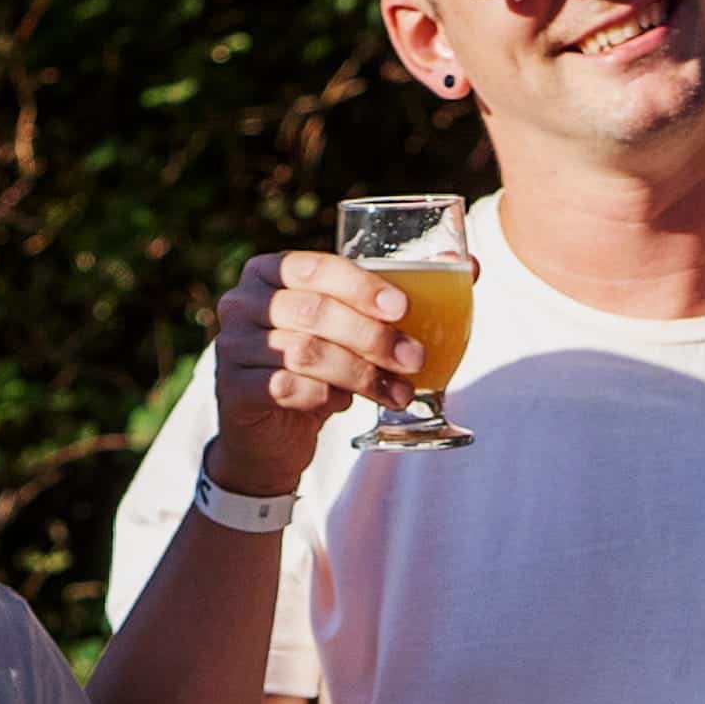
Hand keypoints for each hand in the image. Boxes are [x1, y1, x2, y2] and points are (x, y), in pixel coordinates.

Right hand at [208, 244, 425, 488]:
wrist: (268, 437)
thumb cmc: (317, 370)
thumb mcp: (352, 330)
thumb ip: (396, 298)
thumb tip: (472, 267)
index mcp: (271, 271)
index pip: (317, 266)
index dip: (363, 286)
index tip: (405, 309)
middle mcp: (244, 302)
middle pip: (315, 311)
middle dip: (373, 337)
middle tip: (415, 358)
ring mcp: (232, 345)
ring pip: (308, 352)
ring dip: (362, 373)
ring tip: (399, 392)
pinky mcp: (234, 389)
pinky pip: (291, 388)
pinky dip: (329, 397)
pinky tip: (347, 404)